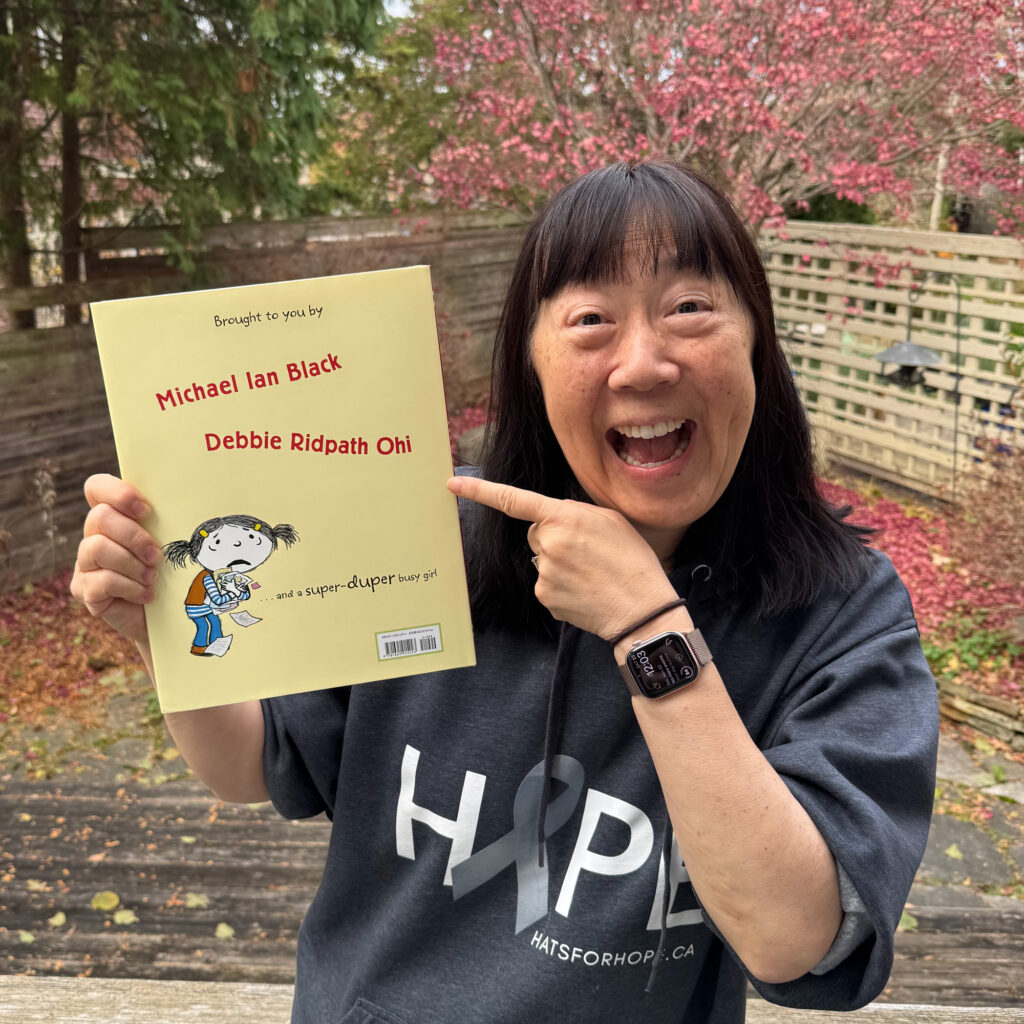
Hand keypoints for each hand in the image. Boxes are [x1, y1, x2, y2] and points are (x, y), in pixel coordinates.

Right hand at [70, 474, 160, 644]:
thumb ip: (171, 522)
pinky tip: (146, 595)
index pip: (97, 487)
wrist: (168, 616)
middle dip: (133, 536)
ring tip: (152, 578)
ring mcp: (86, 563)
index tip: (146, 510)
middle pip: (99, 516)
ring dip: (131, 563)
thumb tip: (198, 500)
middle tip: (156, 555)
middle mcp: (94, 535)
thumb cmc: (173, 573)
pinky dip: (130, 588)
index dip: (117, 493)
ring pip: (96, 547)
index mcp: (115, 516)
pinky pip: (101, 581)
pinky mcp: (84, 589)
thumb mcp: (174, 544)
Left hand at [447, 476, 676, 639]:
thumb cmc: (632, 560)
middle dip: (554, 538)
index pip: (513, 500)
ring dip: (560, 563)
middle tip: (589, 551)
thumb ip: (574, 513)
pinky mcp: (545, 597)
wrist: (641, 608)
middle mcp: (547, 544)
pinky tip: (586, 589)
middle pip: (536, 534)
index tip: (453, 484)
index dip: (480, 491)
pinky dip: (562, 585)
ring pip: (542, 560)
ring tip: (593, 572)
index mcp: (563, 517)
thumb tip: (551, 520)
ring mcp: (544, 573)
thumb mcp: (609, 520)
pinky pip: (547, 584)